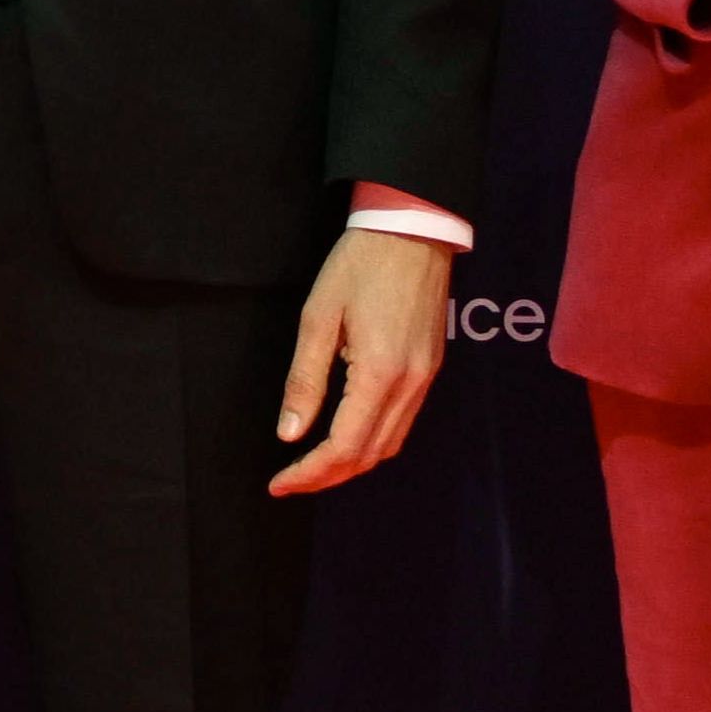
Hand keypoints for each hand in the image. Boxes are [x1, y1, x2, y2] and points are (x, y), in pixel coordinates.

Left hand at [264, 225, 454, 497]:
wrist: (412, 229)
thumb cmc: (360, 265)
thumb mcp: (318, 318)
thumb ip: (305, 381)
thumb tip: (290, 433)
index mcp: (380, 373)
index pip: (343, 446)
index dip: (310, 472)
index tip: (280, 482)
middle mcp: (410, 384)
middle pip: (369, 455)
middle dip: (328, 476)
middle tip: (290, 480)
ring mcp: (426, 378)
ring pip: (390, 445)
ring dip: (352, 463)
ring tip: (314, 465)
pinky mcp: (430, 368)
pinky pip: (403, 422)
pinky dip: (373, 441)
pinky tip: (347, 436)